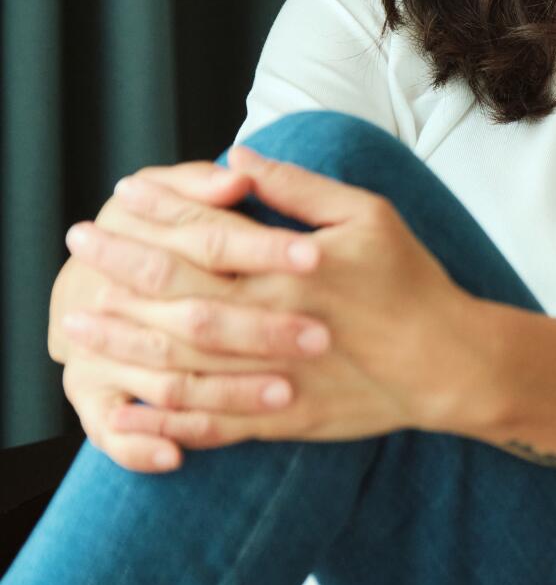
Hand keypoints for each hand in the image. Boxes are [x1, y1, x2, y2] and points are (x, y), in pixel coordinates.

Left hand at [58, 146, 493, 464]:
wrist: (449, 363)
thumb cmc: (412, 280)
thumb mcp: (367, 214)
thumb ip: (299, 188)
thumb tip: (237, 160)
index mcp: (288, 268)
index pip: (205, 231)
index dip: (158, 212)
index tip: (119, 196)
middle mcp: (271, 321)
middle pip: (177, 293)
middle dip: (120, 269)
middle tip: (76, 247)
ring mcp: (271, 375)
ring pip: (181, 361)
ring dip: (124, 343)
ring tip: (77, 326)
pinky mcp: (280, 419)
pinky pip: (209, 424)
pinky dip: (163, 419)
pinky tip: (125, 407)